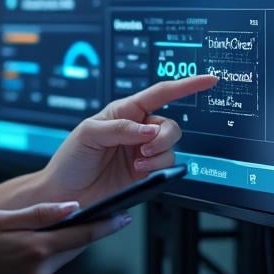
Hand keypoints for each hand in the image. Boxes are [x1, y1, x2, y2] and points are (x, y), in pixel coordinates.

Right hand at [0, 202, 131, 273]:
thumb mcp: (2, 218)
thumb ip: (40, 213)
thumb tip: (72, 208)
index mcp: (35, 249)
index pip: (82, 236)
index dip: (105, 226)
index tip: (123, 216)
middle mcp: (39, 271)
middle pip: (74, 248)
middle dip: (83, 232)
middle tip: (91, 213)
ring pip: (59, 258)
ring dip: (61, 243)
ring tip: (52, 225)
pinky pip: (45, 269)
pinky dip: (45, 255)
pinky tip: (29, 244)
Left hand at [38, 75, 217, 205]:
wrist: (65, 194)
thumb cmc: (71, 159)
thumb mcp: (88, 134)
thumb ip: (120, 128)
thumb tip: (148, 130)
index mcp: (123, 112)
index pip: (160, 93)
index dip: (185, 85)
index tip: (208, 80)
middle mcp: (136, 130)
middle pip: (169, 124)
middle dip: (164, 136)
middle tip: (145, 148)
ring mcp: (142, 152)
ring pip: (171, 146)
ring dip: (159, 154)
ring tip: (137, 163)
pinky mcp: (146, 173)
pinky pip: (167, 166)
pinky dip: (158, 168)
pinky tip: (140, 171)